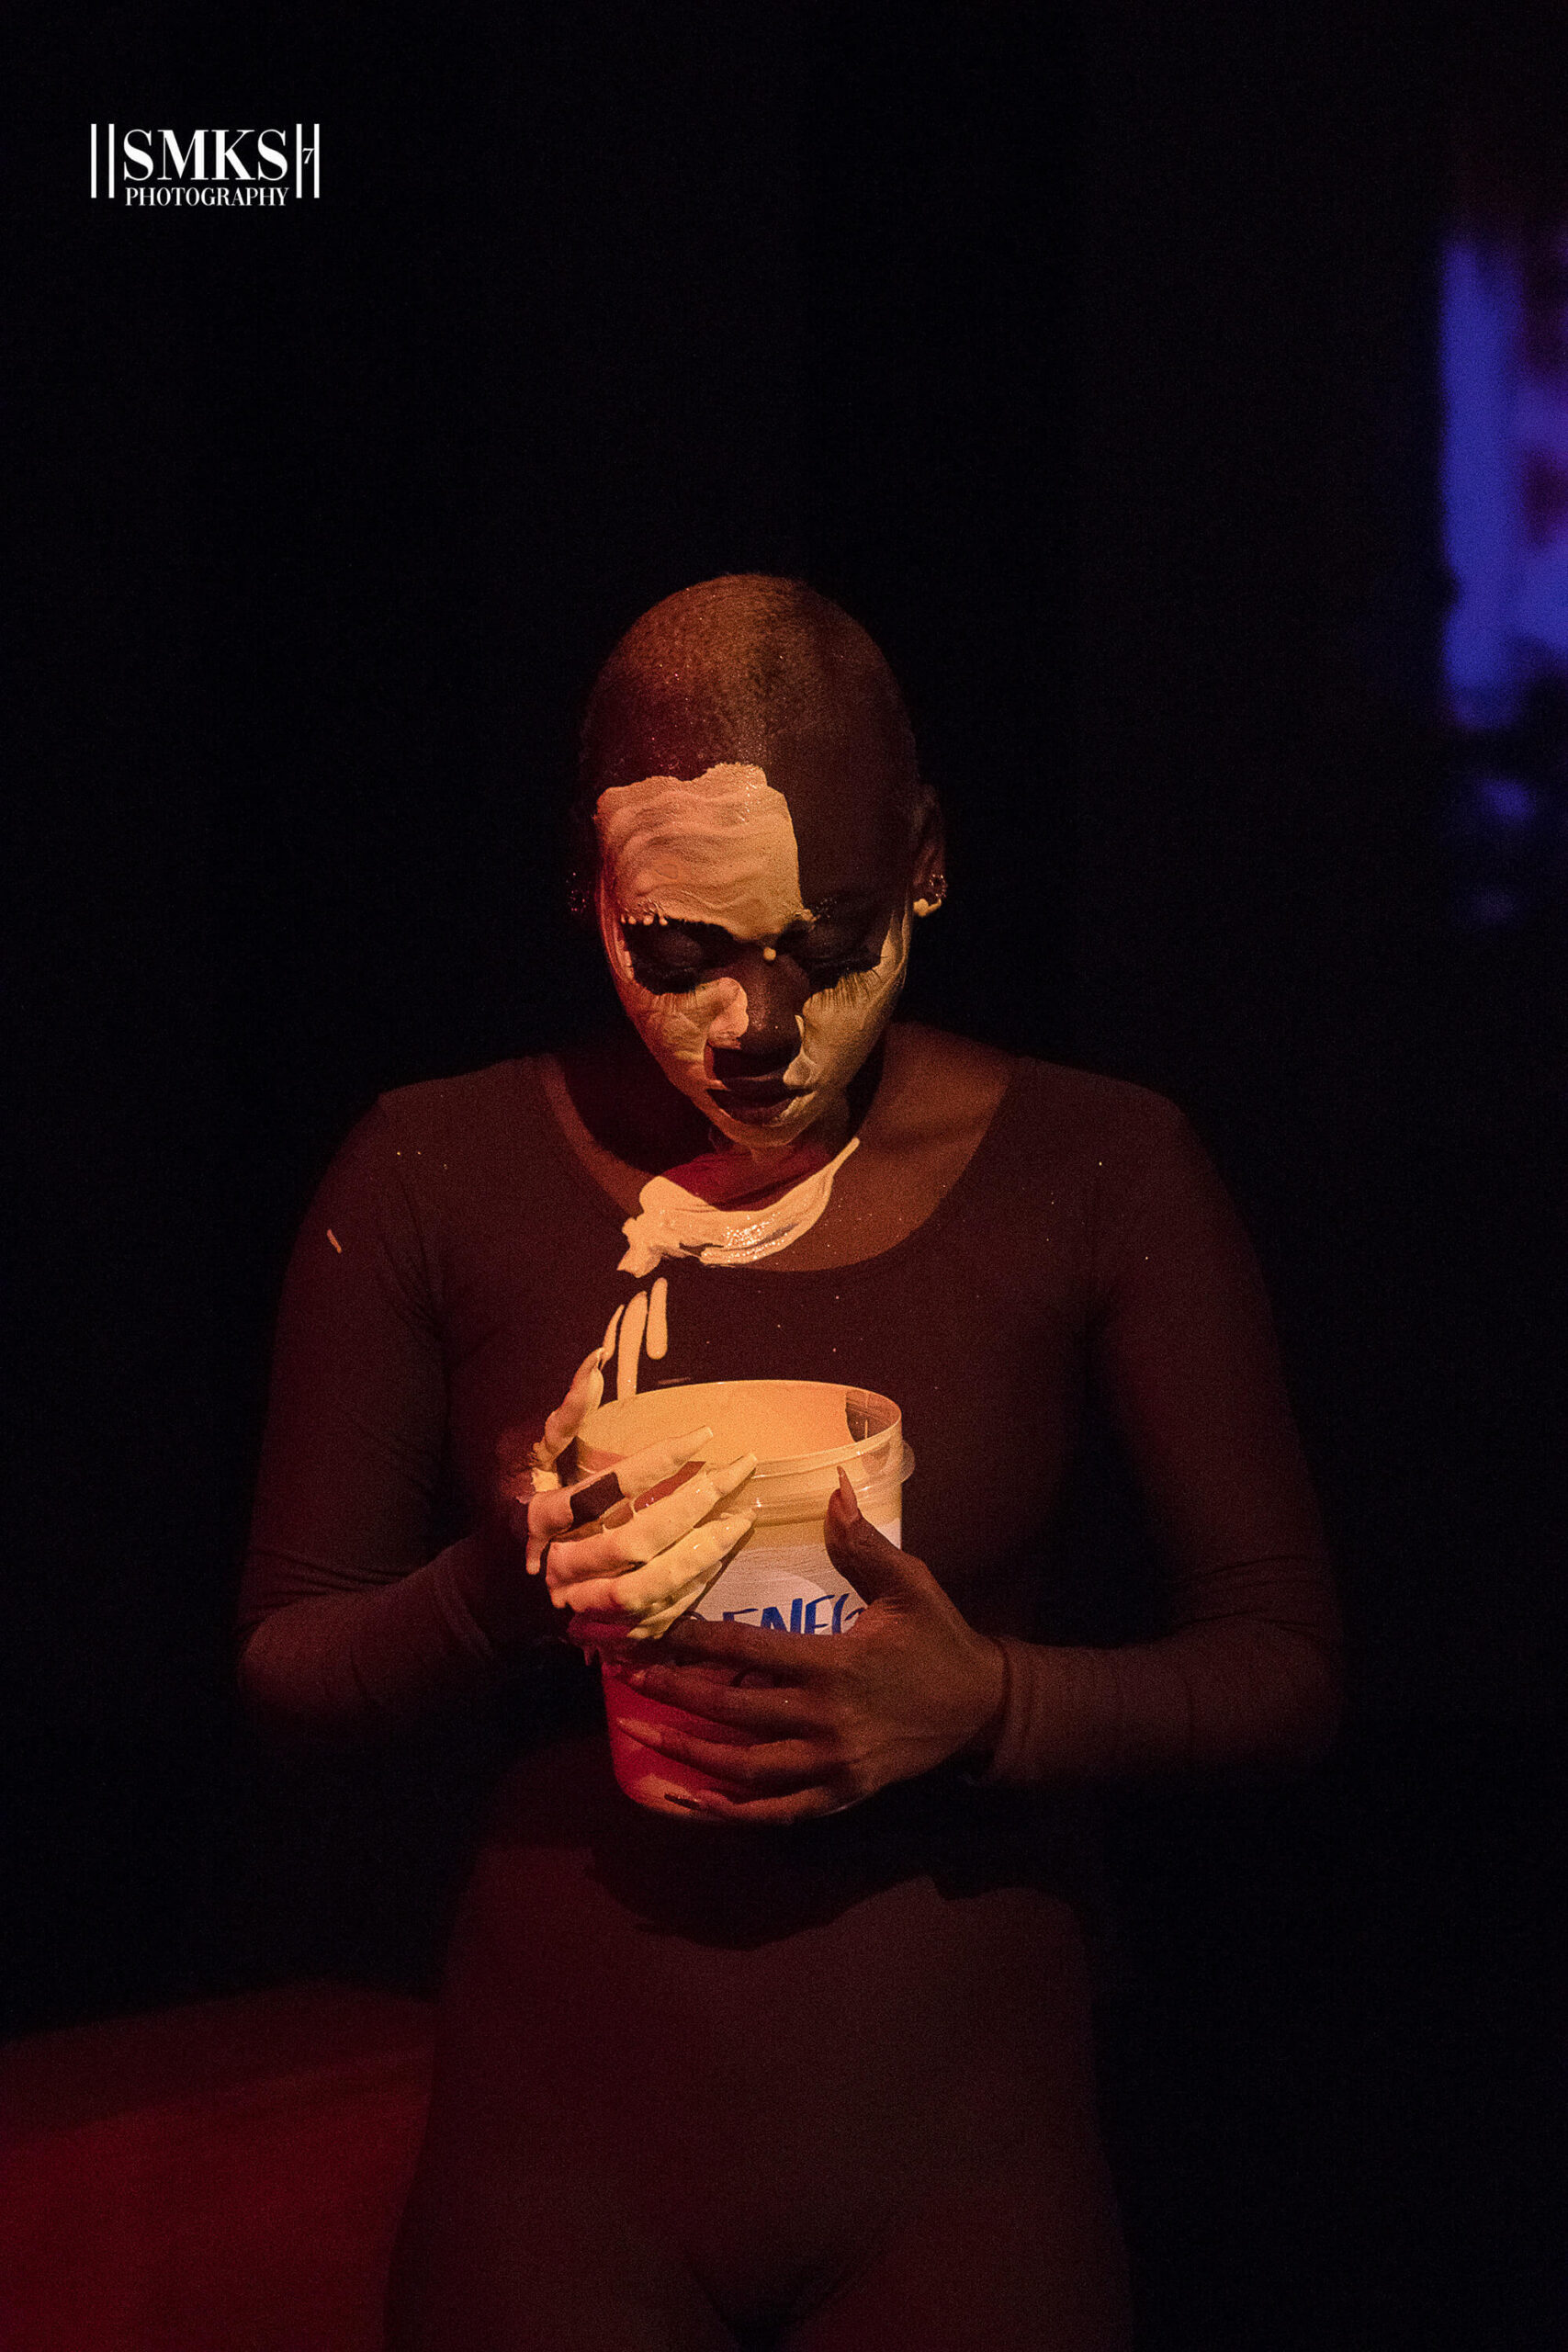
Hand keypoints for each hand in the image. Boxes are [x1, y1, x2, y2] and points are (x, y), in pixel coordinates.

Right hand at [509, 1348, 754, 1637]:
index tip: (703, 1435)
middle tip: (734, 1472)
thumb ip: (566, 1414)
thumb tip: (598, 1359)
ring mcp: (581, 1601)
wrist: (498, 1585)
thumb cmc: (521, 1502)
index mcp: (540, 1517)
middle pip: (632, 1542)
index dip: (656, 1462)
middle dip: (689, 1507)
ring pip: (647, 1587)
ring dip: (699, 1555)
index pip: (605, 1490)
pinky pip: (655, 1615)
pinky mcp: (603, 1625)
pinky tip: (720, 1555)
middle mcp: (560, 1563)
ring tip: (741, 1518)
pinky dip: (691, 1587)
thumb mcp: (532, 1455)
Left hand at [612, 1470, 1009, 1822]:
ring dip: (686, 1751)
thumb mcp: (910, 1584)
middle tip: (623, 1675)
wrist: (981, 1709)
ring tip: (637, 1731)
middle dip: (671, 1690)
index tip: (647, 1630)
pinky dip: (729, 1812)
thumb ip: (863, 1543)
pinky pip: (774, 1812)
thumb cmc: (939, 1640)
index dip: (692, 1639)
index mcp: (836, 1663)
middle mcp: (826, 1718)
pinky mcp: (839, 1794)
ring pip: (743, 1767)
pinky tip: (689, 1800)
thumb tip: (834, 1487)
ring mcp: (831, 1764)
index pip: (747, 1649)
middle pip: (732, 1708)